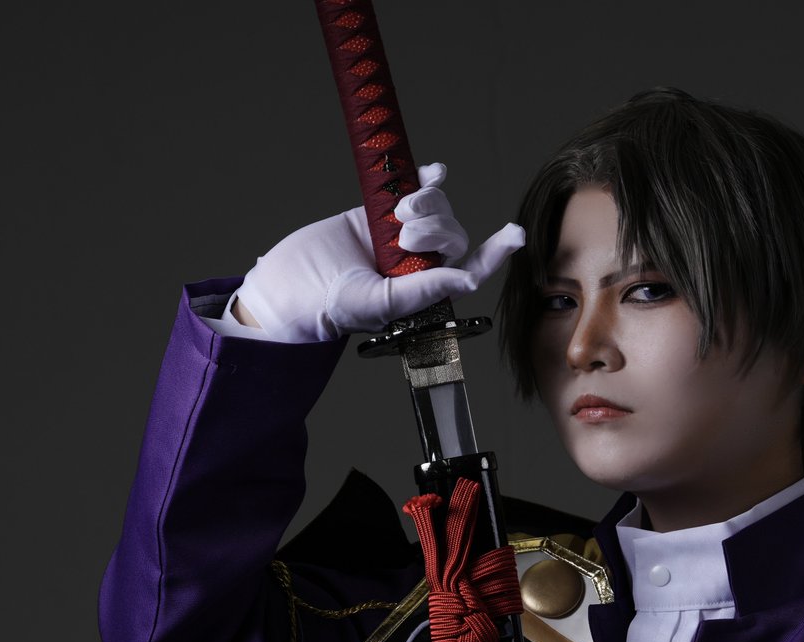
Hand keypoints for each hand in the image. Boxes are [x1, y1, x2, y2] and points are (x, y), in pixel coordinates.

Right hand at [231, 164, 524, 342]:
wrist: (289, 286)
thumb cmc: (331, 307)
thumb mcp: (380, 304)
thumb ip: (423, 290)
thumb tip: (467, 279)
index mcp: (424, 289)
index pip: (468, 269)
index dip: (494, 254)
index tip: (514, 236)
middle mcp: (417, 262)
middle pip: (452, 231)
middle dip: (437, 226)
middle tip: (403, 236)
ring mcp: (398, 234)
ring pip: (436, 207)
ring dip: (426, 203)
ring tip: (396, 215)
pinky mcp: (377, 211)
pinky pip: (413, 189)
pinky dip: (427, 178)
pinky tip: (433, 172)